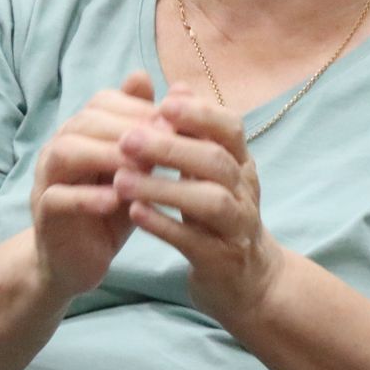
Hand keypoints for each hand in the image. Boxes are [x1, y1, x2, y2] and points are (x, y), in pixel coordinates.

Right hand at [29, 73, 158, 298]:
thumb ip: (153, 133)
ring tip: (141, 166)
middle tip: (165, 140)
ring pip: (66, 151)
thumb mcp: (139, 170)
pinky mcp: (44, 213)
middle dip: (127, 127)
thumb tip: (180, 88)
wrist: (77, 261)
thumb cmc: (112, 209)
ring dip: (105, 155)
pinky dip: (86, 197)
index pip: (104, 102)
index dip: (140, 108)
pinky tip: (114, 201)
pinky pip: (57, 197)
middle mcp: (60, 147)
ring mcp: (47, 179)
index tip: (175, 122)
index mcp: (82, 132)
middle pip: (86, 121)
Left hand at [113, 85, 280, 323]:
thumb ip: (195, 135)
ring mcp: (237, 228)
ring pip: (209, 201)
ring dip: (163, 188)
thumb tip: (177, 87)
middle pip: (216, 161)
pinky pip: (194, 241)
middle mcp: (245, 192)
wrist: (247, 282)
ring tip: (121, 179)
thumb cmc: (219, 217)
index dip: (200, 113)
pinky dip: (164, 225)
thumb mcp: (211, 174)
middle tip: (127, 139)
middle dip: (171, 148)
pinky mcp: (221, 261)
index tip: (164, 102)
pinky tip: (134, 214)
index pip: (231, 128)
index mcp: (242, 164)